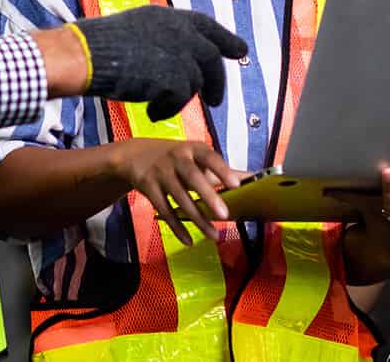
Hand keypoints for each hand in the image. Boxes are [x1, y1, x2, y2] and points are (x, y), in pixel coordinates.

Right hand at [73, 5, 249, 119]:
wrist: (89, 55)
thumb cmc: (104, 44)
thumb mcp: (141, 26)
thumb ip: (165, 36)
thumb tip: (183, 51)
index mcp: (173, 18)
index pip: (209, 27)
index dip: (226, 40)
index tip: (240, 51)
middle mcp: (182, 33)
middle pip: (212, 59)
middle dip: (217, 82)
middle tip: (215, 100)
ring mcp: (180, 55)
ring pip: (195, 83)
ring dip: (181, 99)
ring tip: (161, 107)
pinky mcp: (173, 78)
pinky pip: (179, 100)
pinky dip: (167, 109)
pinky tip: (152, 113)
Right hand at [112, 138, 244, 244]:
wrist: (135, 155)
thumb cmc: (176, 158)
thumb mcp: (197, 158)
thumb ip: (223, 170)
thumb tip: (253, 177)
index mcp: (194, 149)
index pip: (210, 158)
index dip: (223, 170)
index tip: (237, 184)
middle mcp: (177, 159)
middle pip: (193, 177)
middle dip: (208, 196)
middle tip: (224, 215)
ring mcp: (161, 173)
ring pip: (180, 198)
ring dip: (197, 219)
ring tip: (213, 235)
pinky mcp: (149, 188)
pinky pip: (164, 210)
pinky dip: (177, 226)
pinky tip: (188, 239)